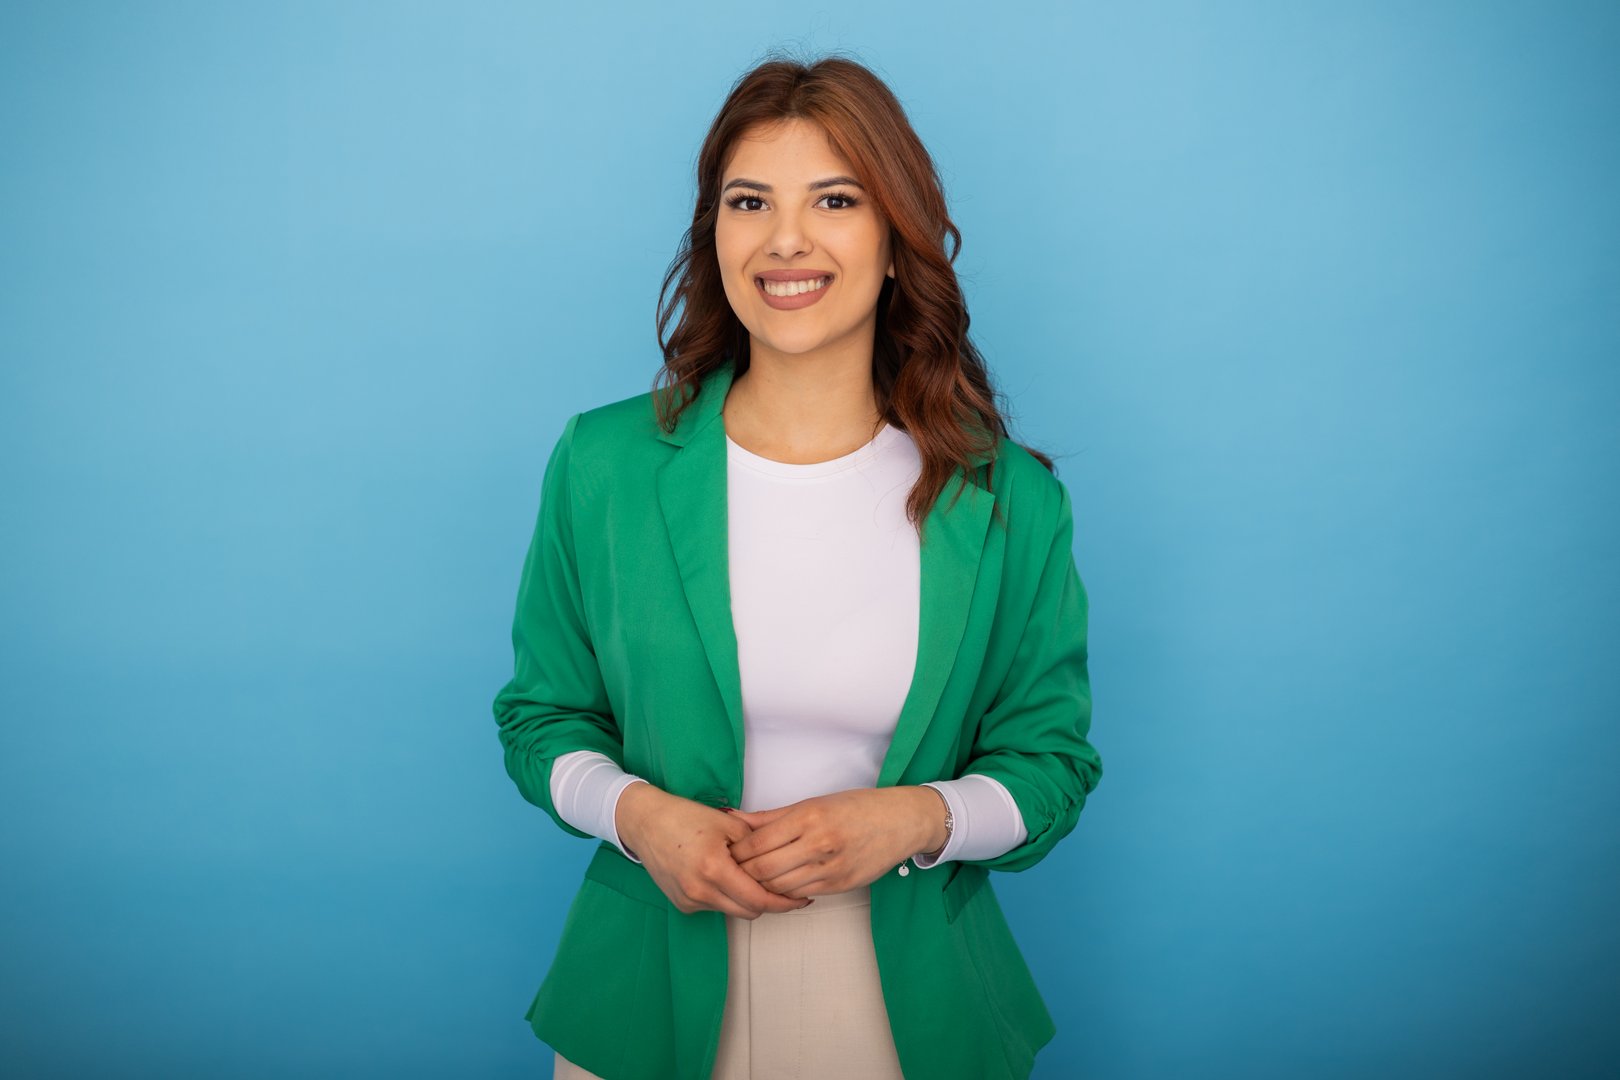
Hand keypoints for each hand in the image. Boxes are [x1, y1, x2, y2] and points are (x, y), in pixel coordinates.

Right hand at [615, 783, 811, 918]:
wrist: (646, 823)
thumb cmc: (687, 817)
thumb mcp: (729, 824)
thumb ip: (758, 847)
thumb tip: (783, 865)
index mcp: (714, 868)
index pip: (759, 899)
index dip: (784, 902)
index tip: (801, 897)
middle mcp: (700, 890)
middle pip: (749, 911)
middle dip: (770, 903)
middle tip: (786, 889)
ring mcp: (689, 900)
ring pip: (733, 911)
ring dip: (747, 899)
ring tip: (754, 878)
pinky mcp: (682, 904)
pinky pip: (715, 906)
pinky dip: (727, 896)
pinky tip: (726, 877)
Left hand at [723, 787, 940, 898]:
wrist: (900, 822)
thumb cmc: (855, 807)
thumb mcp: (812, 802)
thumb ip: (771, 817)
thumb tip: (734, 819)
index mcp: (808, 816)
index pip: (757, 843)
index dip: (735, 852)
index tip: (725, 853)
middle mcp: (819, 843)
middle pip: (763, 869)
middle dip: (742, 873)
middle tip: (731, 872)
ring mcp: (831, 867)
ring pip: (779, 887)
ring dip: (761, 886)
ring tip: (751, 880)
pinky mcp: (840, 885)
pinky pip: (800, 894)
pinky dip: (784, 892)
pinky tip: (778, 885)